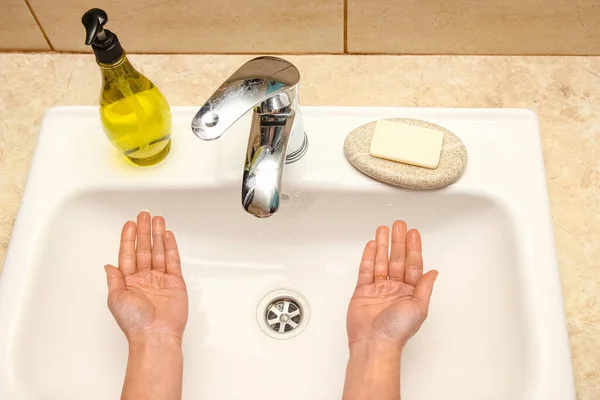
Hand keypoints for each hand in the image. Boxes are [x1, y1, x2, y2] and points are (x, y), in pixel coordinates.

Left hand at [104, 211, 187, 342]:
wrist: (155, 334)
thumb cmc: (134, 322)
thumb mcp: (115, 299)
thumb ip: (114, 279)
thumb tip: (108, 265)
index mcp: (128, 281)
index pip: (128, 253)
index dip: (128, 238)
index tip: (130, 224)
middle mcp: (144, 278)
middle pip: (144, 248)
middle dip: (143, 231)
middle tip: (144, 215)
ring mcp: (160, 279)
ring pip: (158, 251)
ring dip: (157, 235)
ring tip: (157, 220)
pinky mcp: (175, 282)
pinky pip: (172, 260)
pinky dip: (170, 247)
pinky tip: (167, 236)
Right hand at [347, 221, 437, 351]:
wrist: (374, 343)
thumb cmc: (397, 331)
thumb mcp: (419, 308)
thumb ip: (425, 287)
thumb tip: (433, 272)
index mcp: (410, 292)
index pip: (413, 264)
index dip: (414, 248)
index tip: (413, 233)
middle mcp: (395, 289)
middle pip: (397, 259)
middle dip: (398, 242)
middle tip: (399, 225)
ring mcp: (378, 289)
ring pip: (381, 261)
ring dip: (383, 245)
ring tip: (384, 230)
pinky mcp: (363, 291)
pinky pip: (366, 270)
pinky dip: (369, 257)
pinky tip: (372, 245)